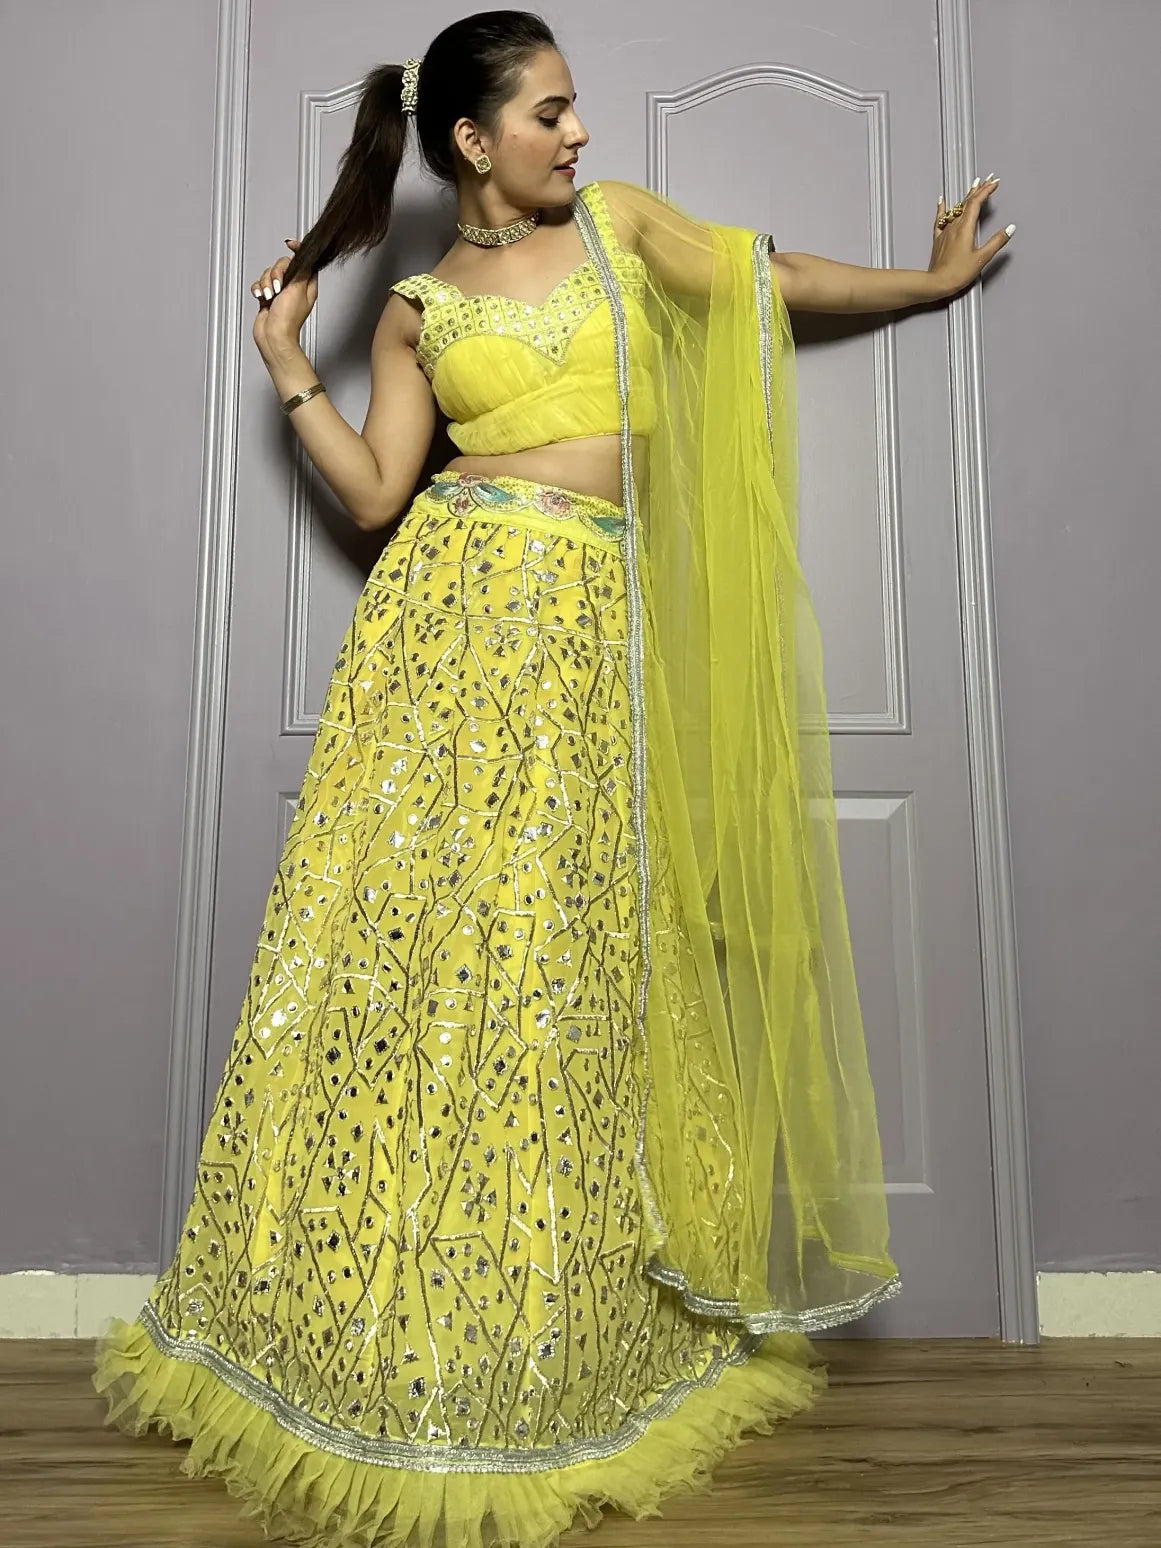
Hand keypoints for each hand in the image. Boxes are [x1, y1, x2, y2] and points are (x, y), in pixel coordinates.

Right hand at [251, 239, 318, 361]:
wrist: (274, 336)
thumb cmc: (288, 319)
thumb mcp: (298, 289)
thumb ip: (300, 270)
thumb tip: (302, 255)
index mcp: (306, 285)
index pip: (304, 261)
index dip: (298, 251)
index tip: (290, 245)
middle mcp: (294, 287)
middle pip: (283, 265)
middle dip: (276, 273)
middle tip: (278, 286)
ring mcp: (280, 292)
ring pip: (269, 274)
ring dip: (266, 283)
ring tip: (270, 296)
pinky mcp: (268, 297)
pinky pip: (260, 284)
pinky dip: (259, 289)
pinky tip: (262, 297)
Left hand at [927, 175, 1013, 297]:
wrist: (936, 283)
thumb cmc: (956, 273)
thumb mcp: (982, 258)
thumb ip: (997, 241)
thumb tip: (1010, 229)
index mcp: (965, 228)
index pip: (977, 203)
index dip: (986, 190)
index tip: (994, 182)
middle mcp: (954, 226)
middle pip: (967, 202)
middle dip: (979, 189)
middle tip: (987, 179)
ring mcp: (945, 231)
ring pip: (956, 208)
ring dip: (966, 196)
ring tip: (973, 186)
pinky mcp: (939, 239)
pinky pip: (940, 219)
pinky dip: (942, 208)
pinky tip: (942, 201)